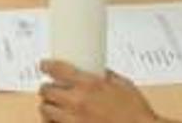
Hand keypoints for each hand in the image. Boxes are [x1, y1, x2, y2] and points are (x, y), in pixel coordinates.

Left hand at [39, 60, 161, 122]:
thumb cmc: (136, 113)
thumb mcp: (124, 85)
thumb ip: (108, 76)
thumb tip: (99, 70)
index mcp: (90, 85)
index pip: (58, 70)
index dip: (47, 65)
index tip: (44, 65)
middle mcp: (78, 102)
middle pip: (47, 90)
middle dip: (47, 88)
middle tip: (51, 88)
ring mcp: (74, 120)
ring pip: (46, 109)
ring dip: (48, 106)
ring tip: (53, 105)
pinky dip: (53, 121)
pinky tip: (57, 120)